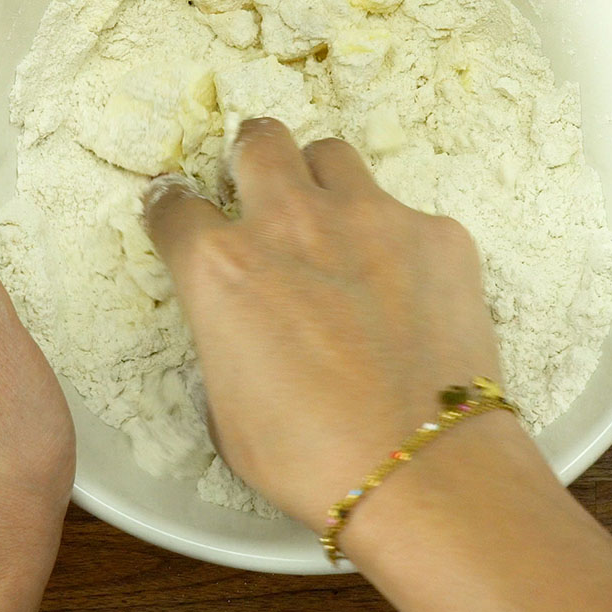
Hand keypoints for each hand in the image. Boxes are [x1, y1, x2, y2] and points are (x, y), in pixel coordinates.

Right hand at [143, 117, 505, 531]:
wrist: (424, 470)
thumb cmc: (310, 457)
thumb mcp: (225, 406)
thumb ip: (224, 334)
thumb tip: (241, 321)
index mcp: (222, 265)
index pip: (175, 205)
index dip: (174, 212)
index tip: (183, 217)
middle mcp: (291, 221)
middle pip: (259, 141)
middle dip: (252, 157)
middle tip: (263, 189)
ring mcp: (371, 216)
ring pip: (334, 156)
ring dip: (324, 184)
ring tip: (338, 231)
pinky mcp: (436, 232)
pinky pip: (405, 214)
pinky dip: (396, 242)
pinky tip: (406, 294)